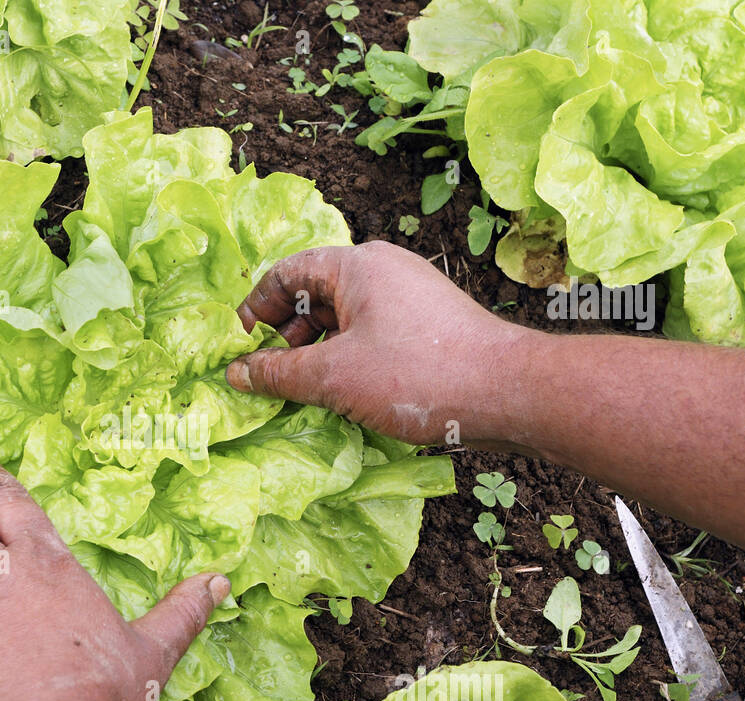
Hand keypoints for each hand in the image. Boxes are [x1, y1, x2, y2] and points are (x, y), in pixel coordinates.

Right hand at [227, 241, 532, 444]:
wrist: (508, 392)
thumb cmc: (417, 374)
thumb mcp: (333, 377)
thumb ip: (277, 373)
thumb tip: (236, 373)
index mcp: (356, 264)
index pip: (286, 272)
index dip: (255, 308)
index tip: (240, 347)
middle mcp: (383, 268)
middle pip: (314, 291)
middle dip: (285, 332)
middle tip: (272, 373)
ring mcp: (409, 294)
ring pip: (343, 315)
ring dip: (316, 348)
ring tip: (306, 388)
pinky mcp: (427, 323)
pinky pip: (371, 330)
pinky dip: (347, 355)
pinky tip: (345, 391)